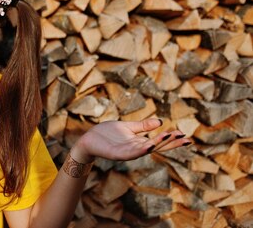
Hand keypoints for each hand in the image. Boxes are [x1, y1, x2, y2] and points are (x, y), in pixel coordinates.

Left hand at [71, 118, 191, 162]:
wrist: (89, 139)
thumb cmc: (108, 134)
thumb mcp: (128, 127)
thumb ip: (143, 126)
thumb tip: (160, 121)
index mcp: (140, 142)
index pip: (160, 141)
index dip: (172, 139)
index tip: (186, 136)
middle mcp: (136, 148)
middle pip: (157, 146)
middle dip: (170, 142)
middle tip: (185, 138)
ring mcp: (128, 152)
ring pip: (146, 149)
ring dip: (158, 143)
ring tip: (170, 135)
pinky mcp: (118, 154)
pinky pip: (131, 153)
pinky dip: (140, 150)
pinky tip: (149, 145)